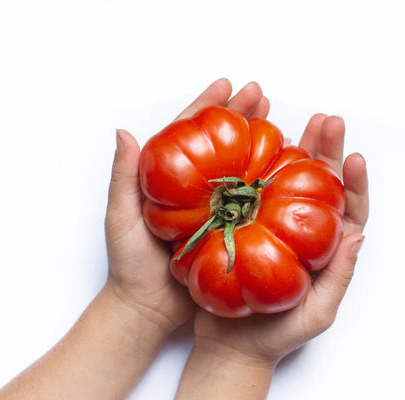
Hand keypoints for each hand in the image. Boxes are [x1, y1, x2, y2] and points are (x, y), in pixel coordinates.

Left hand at [104, 79, 271, 332]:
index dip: (209, 107)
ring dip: (257, 145)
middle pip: (219, 144)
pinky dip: (264, 185)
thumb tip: (123, 132)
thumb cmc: (129, 267)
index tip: (229, 85)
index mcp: (165, 180)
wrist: (146, 310)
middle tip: (262, 95)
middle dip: (240, 117)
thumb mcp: (121, 219)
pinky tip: (283, 172)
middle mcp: (191, 191)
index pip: (188, 133)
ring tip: (280, 122)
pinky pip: (247, 204)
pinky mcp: (225, 233)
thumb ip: (123, 177)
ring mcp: (210, 211)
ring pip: (237, 170)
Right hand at [193, 113, 369, 365]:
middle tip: (327, 122)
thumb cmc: (277, 337)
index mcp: (327, 253)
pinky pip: (254, 196)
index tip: (354, 158)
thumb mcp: (317, 313)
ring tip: (299, 121)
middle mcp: (303, 236)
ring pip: (288, 185)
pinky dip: (258, 171)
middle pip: (321, 187)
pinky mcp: (246, 230)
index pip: (348, 211)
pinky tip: (258, 148)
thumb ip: (339, 277)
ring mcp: (273, 231)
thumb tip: (360, 236)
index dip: (354, 184)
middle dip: (327, 152)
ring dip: (295, 152)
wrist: (230, 349)